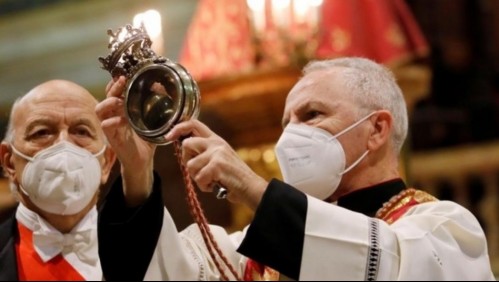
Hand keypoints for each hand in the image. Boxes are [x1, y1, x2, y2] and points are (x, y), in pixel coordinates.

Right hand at [95, 76, 155, 205]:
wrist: (143, 160)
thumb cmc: (146, 138)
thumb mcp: (153, 119)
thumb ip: (157, 104)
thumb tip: (161, 87)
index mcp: (122, 108)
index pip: (115, 91)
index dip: (117, 82)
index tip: (124, 74)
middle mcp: (114, 114)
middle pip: (106, 96)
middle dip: (113, 87)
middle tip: (122, 80)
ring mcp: (110, 125)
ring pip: (100, 108)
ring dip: (108, 102)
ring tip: (118, 101)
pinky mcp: (111, 136)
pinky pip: (105, 125)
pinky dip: (112, 121)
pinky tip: (121, 120)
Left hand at [164, 120, 266, 209]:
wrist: (251, 187)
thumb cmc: (233, 177)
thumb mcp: (220, 158)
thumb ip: (204, 152)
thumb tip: (184, 151)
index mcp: (216, 140)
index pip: (193, 124)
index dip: (178, 128)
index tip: (169, 136)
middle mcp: (216, 143)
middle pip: (186, 145)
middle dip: (187, 160)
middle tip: (198, 171)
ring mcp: (217, 153)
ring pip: (190, 165)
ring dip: (198, 178)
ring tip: (212, 180)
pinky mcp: (217, 165)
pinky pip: (199, 178)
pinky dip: (205, 186)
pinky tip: (216, 185)